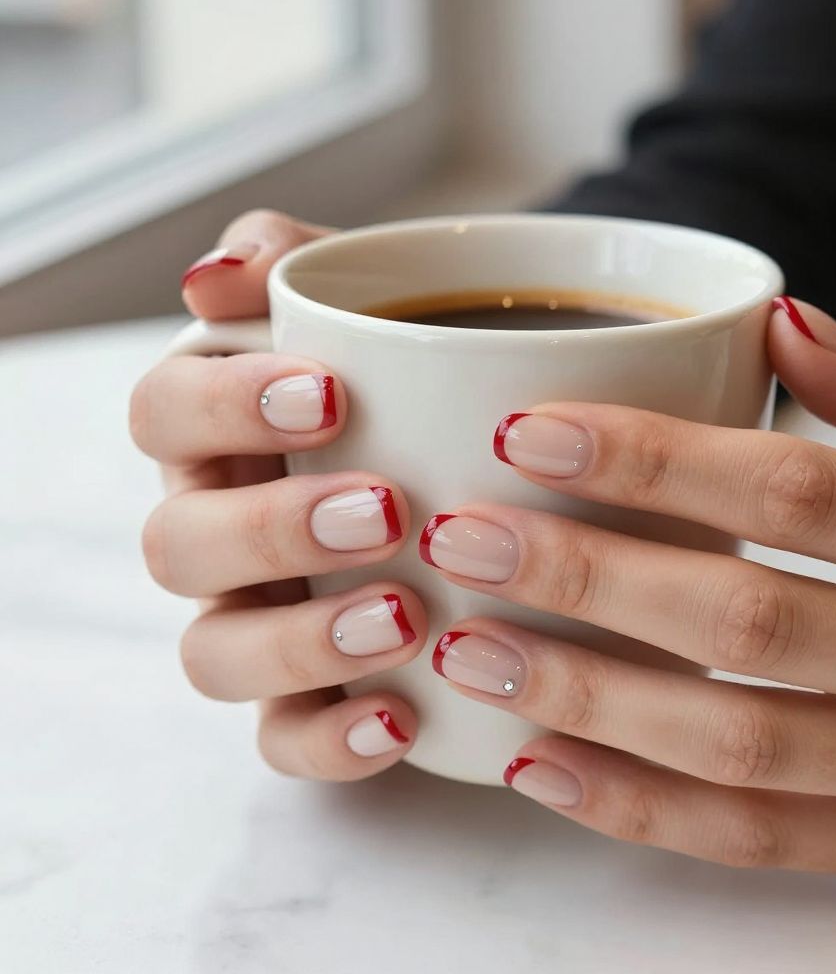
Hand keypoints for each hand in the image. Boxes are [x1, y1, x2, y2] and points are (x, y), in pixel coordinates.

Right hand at [132, 210, 425, 777]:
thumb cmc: (422, 375)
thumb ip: (296, 265)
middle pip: (177, 546)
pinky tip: (403, 720)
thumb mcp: (377, 303)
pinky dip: (331, 740)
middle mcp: (220, 530)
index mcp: (221, 432)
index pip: (165, 415)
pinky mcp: (307, 698)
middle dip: (271, 531)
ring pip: (214, 656)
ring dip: (299, 643)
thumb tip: (215, 278)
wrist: (499, 455)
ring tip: (403, 616)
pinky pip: (282, 741)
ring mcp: (256, 619)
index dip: (226, 408)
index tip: (334, 397)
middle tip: (386, 510)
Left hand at [422, 298, 835, 879]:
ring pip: (733, 747)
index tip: (527, 433)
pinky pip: (760, 843)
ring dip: (586, 700)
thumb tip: (780, 324)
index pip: (790, 492)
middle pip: (738, 621)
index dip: (649, 462)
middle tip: (463, 538)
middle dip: (583, 578)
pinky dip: (639, 811)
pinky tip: (538, 766)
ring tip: (470, 651)